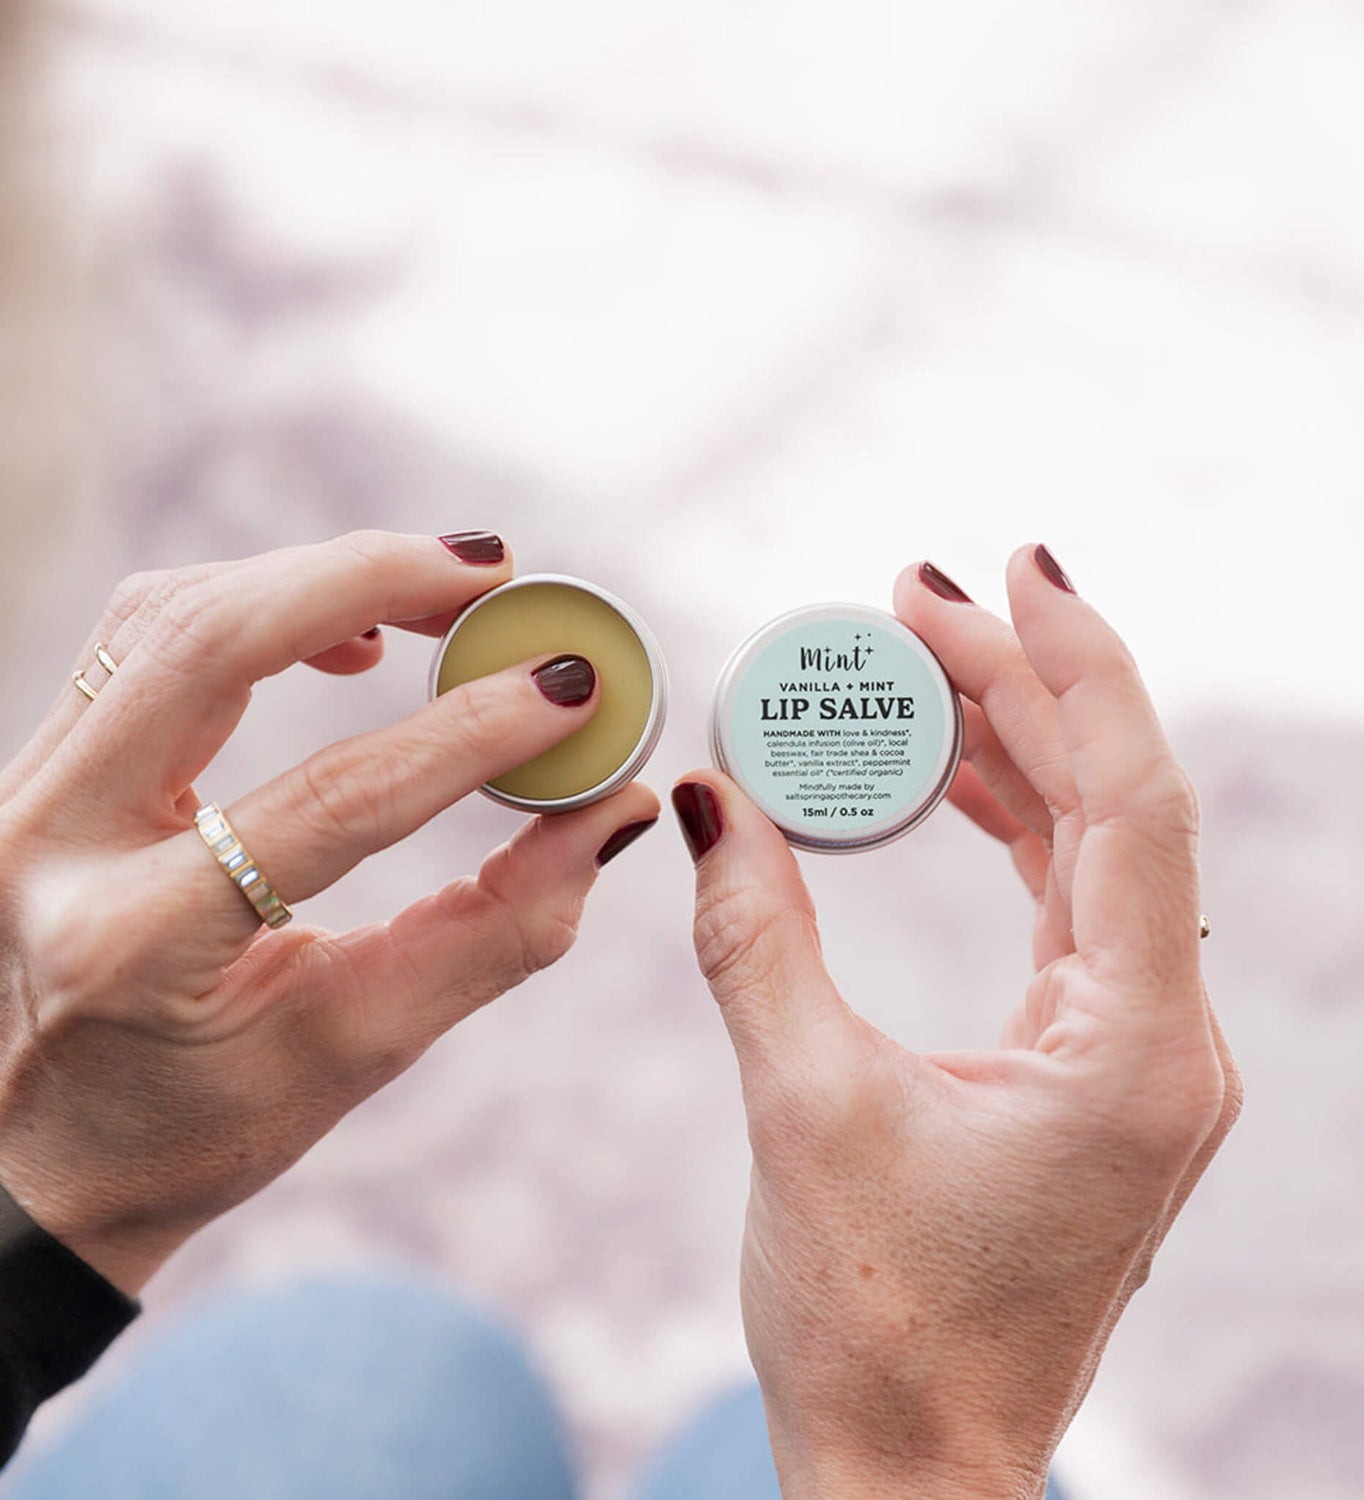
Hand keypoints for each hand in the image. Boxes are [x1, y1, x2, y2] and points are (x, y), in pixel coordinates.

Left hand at [0, 531, 658, 1294]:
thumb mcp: (363, 1047)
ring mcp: (28, 788)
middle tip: (494, 572)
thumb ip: (500, 927)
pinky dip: (259, 602)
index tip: (569, 689)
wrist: (45, 1147)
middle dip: (367, 579)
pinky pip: (147, 630)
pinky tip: (346, 636)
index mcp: (137, 945)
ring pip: (173, 610)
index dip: (466, 736)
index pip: (330, 802)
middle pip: (210, 640)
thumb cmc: (208, 1118)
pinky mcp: (39, 758)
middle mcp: (51, 842)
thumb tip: (614, 812)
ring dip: (317, 579)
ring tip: (439, 592)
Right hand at [674, 547, 1239, 1499]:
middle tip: (912, 597)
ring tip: (913, 662)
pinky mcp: (1090, 1057)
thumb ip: (756, 936)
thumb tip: (706, 797)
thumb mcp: (801, 1108)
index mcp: (1132, 1051)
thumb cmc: (875, 1322)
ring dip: (1007, 745)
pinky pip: (1065, 901)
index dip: (1079, 668)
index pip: (1135, 806)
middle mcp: (1163, 1039)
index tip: (1015, 568)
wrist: (912, 1461)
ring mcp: (1133, 1048)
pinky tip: (940, 774)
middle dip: (1017, 685)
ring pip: (1090, 845)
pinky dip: (1003, 823)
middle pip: (1111, 805)